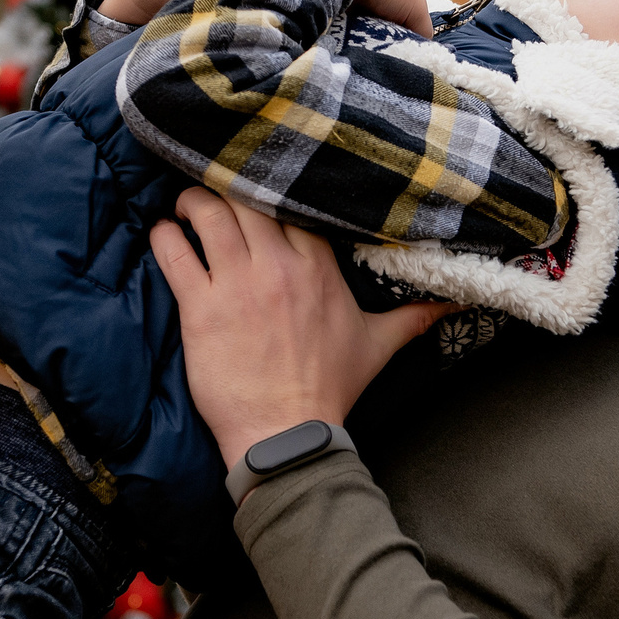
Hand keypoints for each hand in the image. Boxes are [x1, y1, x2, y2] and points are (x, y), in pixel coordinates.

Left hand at [150, 188, 449, 469]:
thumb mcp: (378, 346)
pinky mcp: (201, 309)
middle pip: (247, 197)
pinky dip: (164, 237)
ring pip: (208, 213)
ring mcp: (237, 284)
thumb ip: (414, 316)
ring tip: (186, 207)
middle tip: (216, 191)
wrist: (288, 434)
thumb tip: (455, 303)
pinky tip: (164, 234)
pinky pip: (175, 254)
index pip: (292, 204)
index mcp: (318, 267)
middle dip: (227, 186)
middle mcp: (278, 266)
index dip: (273, 189)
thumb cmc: (329, 389)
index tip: (261, 184)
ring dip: (192, 202)